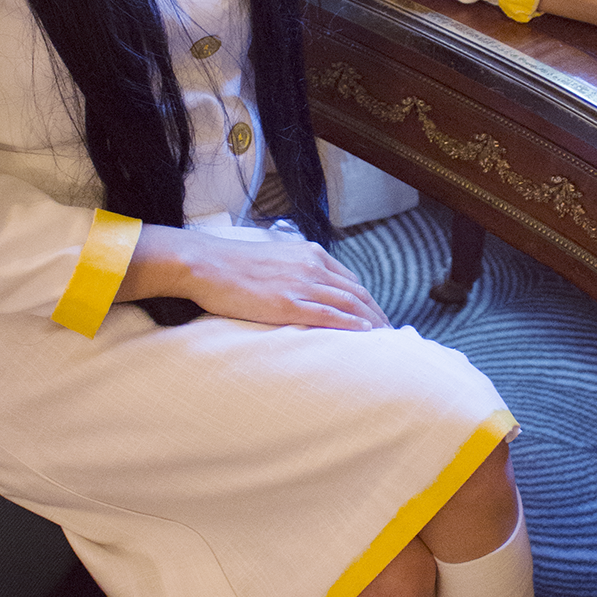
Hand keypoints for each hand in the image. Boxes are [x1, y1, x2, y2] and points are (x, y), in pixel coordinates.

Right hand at [118, 224, 389, 329]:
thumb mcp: (272, 259)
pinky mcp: (289, 303)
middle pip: (357, 294)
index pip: (350, 281)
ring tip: (384, 341)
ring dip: (371, 324)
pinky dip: (351, 326)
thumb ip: (293, 271)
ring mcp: (301, 284)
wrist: (206, 263)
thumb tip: (302, 289)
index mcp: (309, 254)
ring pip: (349, 305)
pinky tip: (364, 335)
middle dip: (376, 315)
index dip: (367, 302)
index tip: (376, 317)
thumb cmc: (231, 264)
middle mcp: (312, 266)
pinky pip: (329, 316)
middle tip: (390, 334)